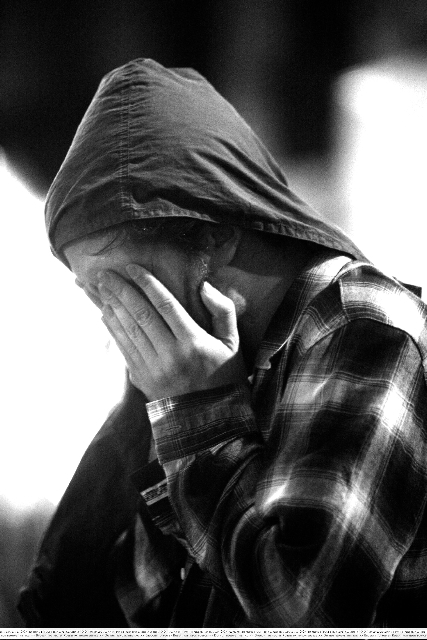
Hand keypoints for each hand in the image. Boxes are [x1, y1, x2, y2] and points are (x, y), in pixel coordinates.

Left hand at [95, 265, 247, 400]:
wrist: (211, 420)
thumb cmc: (225, 377)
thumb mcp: (233, 343)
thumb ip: (223, 311)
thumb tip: (204, 286)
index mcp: (193, 343)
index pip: (165, 305)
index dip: (147, 283)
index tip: (132, 267)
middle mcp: (170, 355)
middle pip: (141, 315)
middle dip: (122, 291)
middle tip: (107, 274)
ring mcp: (153, 369)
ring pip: (129, 331)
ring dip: (113, 307)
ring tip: (102, 289)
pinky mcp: (142, 379)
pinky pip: (123, 349)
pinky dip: (113, 330)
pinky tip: (105, 314)